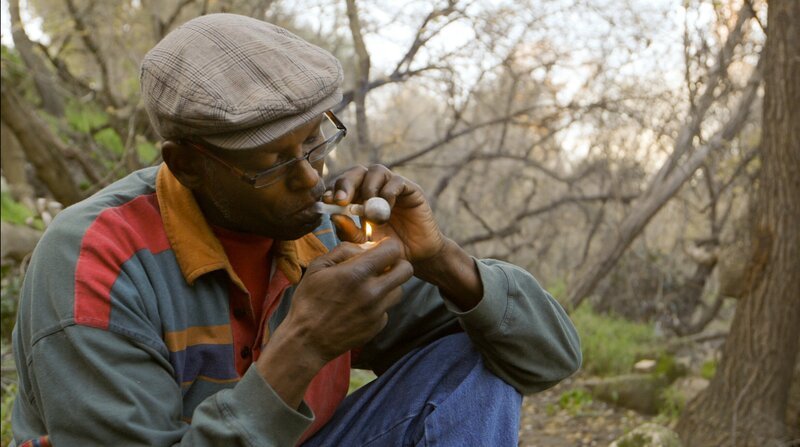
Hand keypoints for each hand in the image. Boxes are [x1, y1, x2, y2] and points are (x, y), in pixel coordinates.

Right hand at [277, 238, 412, 364]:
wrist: (306, 340)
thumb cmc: (309, 300)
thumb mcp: (318, 267)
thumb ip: (345, 250)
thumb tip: (368, 247)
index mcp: (357, 273)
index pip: (393, 250)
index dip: (388, 246)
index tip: (378, 249)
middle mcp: (372, 292)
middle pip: (406, 269)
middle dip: (396, 263)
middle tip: (381, 266)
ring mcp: (377, 311)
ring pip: (400, 289)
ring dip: (389, 284)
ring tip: (369, 286)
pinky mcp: (378, 326)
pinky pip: (387, 308)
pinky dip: (379, 304)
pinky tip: (360, 306)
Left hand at [323, 164, 445, 262]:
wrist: (416, 257)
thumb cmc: (388, 250)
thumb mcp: (363, 243)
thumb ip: (348, 230)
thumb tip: (334, 215)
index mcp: (359, 198)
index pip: (343, 185)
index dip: (333, 189)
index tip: (326, 201)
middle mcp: (375, 188)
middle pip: (357, 172)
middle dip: (346, 183)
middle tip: (341, 200)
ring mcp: (393, 187)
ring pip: (376, 171)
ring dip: (368, 187)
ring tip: (367, 210)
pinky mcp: (410, 190)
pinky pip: (396, 182)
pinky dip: (387, 193)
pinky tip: (385, 210)